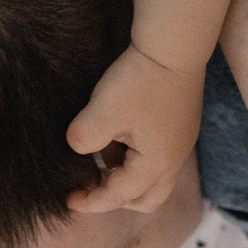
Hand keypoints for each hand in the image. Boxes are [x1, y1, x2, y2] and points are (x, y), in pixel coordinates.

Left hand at [66, 45, 202, 214]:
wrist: (174, 45)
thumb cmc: (141, 78)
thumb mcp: (105, 109)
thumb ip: (85, 136)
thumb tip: (76, 148)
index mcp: (157, 163)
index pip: (120, 196)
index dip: (92, 202)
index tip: (68, 199)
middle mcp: (173, 159)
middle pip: (145, 199)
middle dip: (114, 200)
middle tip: (87, 188)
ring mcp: (179, 143)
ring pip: (152, 179)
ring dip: (124, 179)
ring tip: (97, 161)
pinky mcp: (178, 127)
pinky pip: (156, 158)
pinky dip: (133, 160)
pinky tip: (114, 140)